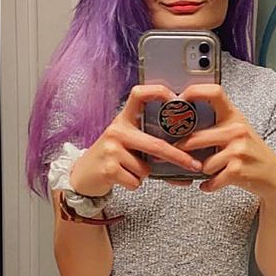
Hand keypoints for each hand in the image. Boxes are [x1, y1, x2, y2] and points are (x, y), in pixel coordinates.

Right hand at [69, 85, 203, 195]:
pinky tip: (121, 177)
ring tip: (128, 169)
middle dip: (178, 156)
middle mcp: (117, 130)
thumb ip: (150, 146)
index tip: (175, 98)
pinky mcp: (109, 168)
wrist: (82, 175)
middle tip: (193, 164)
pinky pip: (136, 180)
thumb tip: (186, 161)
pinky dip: (134, 183)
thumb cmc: (111, 158)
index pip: (139, 95)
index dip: (158, 92)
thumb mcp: (126, 144)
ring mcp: (112, 148)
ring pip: (146, 168)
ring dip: (143, 174)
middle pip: (155, 144)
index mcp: (124, 119)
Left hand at [174, 84, 275, 199]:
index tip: (179, 100)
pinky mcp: (237, 170)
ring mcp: (238, 149)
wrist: (275, 176)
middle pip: (195, 137)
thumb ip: (216, 124)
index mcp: (234, 116)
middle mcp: (236, 130)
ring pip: (202, 163)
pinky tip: (210, 184)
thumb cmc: (251, 152)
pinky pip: (211, 179)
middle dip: (182, 149)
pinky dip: (208, 185)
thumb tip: (181, 122)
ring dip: (202, 171)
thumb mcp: (238, 131)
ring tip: (212, 170)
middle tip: (177, 152)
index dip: (194, 92)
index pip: (214, 92)